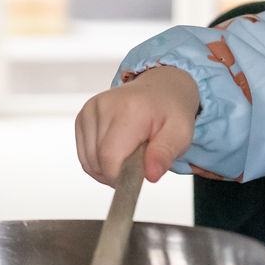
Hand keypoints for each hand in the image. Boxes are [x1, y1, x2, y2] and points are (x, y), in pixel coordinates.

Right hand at [75, 66, 199, 185]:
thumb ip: (165, 154)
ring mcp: (90, 110)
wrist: (162, 88)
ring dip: (109, 168)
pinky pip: (85, 155)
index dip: (121, 176)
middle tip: (142, 159)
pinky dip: (100, 161)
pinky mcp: (82, 116)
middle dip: (118, 172)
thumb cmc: (172, 111)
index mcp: (130, 109)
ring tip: (132, 153)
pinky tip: (119, 149)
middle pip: (98, 161)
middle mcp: (104, 106)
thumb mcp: (181, 133)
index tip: (140, 175)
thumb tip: (151, 175)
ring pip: (88, 162)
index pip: (110, 156)